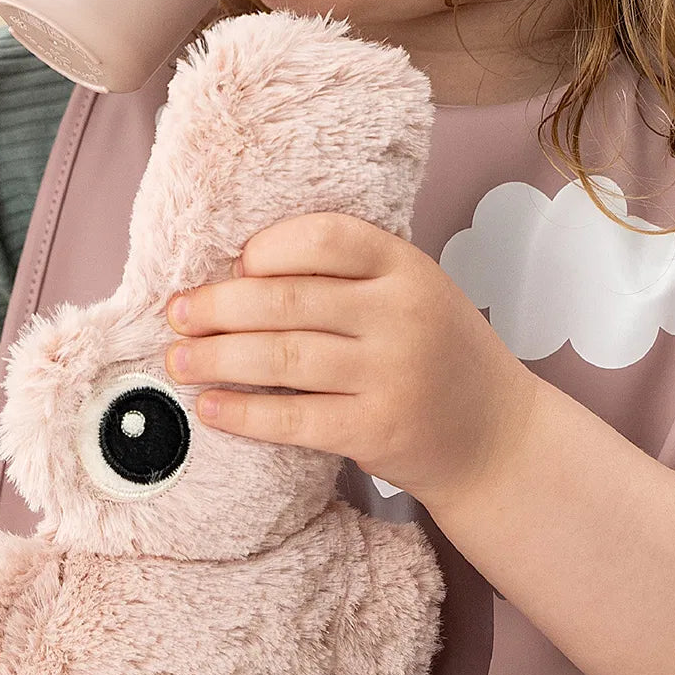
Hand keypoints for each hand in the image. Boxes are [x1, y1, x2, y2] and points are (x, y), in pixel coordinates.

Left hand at [165, 212, 538, 511]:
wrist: (497, 437)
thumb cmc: (440, 353)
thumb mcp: (414, 291)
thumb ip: (348, 277)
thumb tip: (241, 273)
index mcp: (406, 267)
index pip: (324, 237)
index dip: (268, 248)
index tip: (234, 266)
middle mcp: (400, 315)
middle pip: (289, 298)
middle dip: (218, 306)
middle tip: (176, 313)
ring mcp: (390, 375)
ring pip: (282, 357)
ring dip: (216, 358)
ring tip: (177, 360)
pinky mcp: (376, 431)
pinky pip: (294, 419)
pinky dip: (244, 413)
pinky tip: (210, 408)